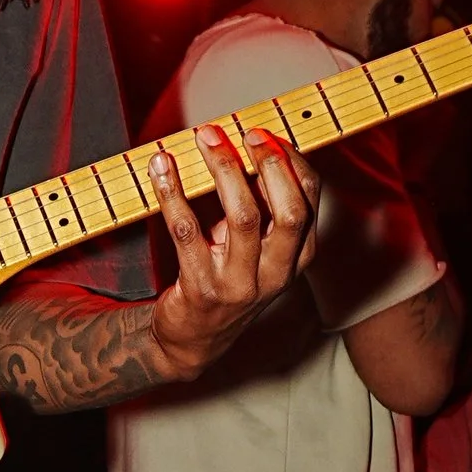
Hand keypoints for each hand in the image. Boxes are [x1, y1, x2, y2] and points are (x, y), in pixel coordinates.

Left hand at [146, 125, 311, 383]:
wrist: (192, 339)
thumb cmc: (226, 278)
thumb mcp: (256, 248)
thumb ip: (263, 206)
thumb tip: (251, 143)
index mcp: (297, 257)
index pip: (309, 200)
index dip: (291, 161)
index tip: (265, 133)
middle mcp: (276, 274)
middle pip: (288, 211)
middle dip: (269, 164)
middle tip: (246, 132)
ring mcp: (240, 285)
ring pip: (241, 217)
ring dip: (223, 169)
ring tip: (204, 138)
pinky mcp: (201, 289)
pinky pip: (186, 231)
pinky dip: (172, 192)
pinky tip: (161, 167)